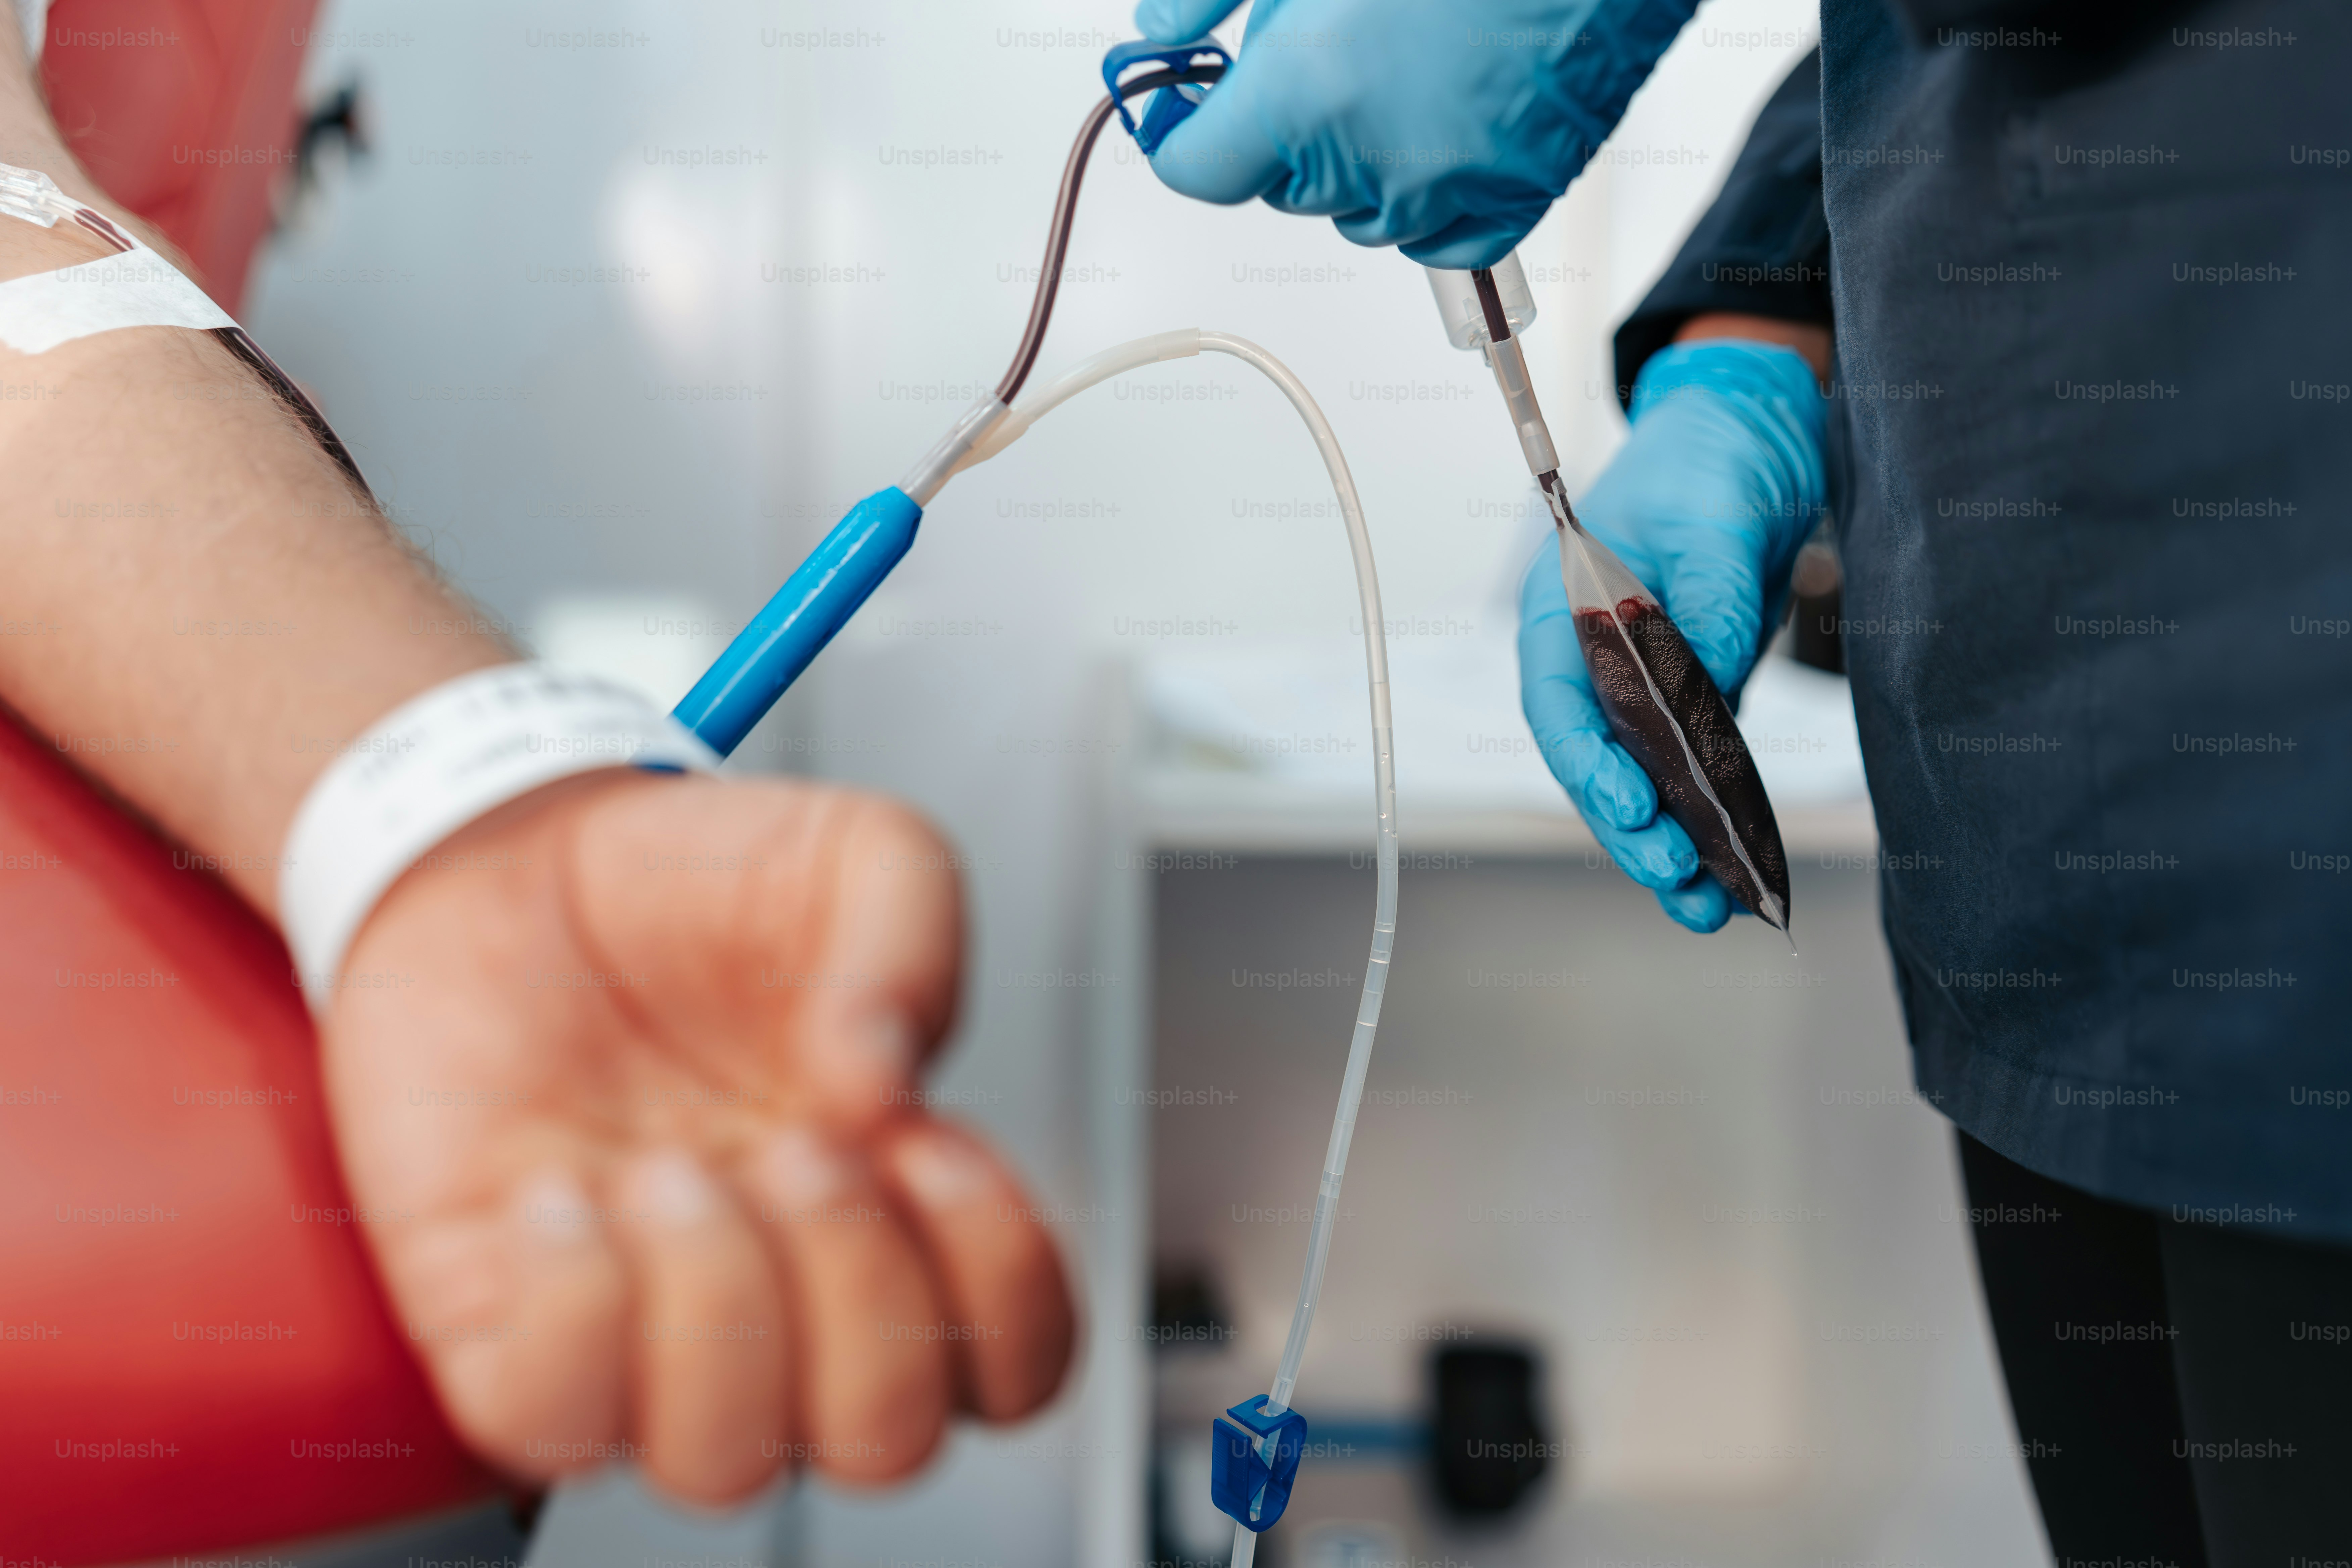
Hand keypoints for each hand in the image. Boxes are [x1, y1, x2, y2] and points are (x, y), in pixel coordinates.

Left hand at [318, 770, 1073, 1503]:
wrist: (507, 857)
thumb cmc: (693, 883)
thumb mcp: (856, 855)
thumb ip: (913, 939)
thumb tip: (878, 1083)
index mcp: (893, 1211)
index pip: (1014, 1365)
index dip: (999, 1288)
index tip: (923, 1143)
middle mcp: (784, 1300)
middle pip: (884, 1442)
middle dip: (856, 1297)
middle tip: (789, 1145)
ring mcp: (643, 1332)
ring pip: (723, 1464)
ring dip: (714, 1311)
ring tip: (664, 1170)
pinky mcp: (497, 1328)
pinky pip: (552, 1426)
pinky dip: (570, 1313)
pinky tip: (561, 1194)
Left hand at [1134, 0, 1697, 265]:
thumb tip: (1160, 32)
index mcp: (1309, 95)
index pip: (1199, 169)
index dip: (1186, 135)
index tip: (1189, 112)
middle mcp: (1375, 161)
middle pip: (1281, 189)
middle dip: (1285, 133)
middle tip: (1327, 53)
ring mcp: (1448, 190)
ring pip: (1358, 216)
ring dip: (1358, 165)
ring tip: (1399, 78)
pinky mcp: (1515, 200)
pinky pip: (1438, 239)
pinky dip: (1426, 203)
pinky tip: (1440, 133)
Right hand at [1518, 338, 1826, 930]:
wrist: (1752, 436)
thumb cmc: (1709, 459)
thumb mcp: (1713, 512)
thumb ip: (1707, 589)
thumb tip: (1706, 669)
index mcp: (1561, 610)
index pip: (1556, 703)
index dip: (1588, 762)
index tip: (1633, 803)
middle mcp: (1590, 659)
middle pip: (1593, 762)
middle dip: (1630, 827)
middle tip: (1676, 872)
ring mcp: (1641, 686)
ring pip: (1640, 783)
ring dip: (1669, 845)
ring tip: (1709, 906)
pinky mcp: (1694, 700)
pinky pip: (1692, 773)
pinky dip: (1710, 822)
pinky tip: (1734, 873)